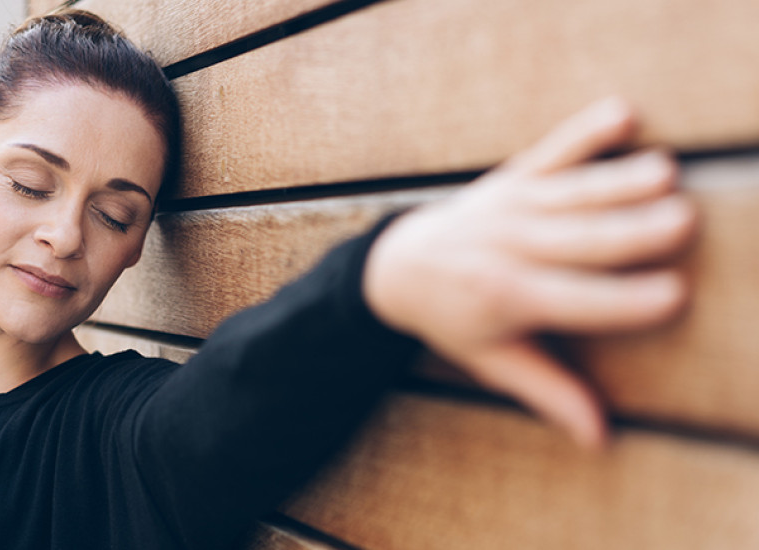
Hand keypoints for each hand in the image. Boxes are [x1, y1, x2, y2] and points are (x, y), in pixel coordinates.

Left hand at [362, 97, 697, 449]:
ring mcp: (509, 206)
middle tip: (684, 222)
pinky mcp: (510, 178)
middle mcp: (508, 248)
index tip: (674, 295)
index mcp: (507, 297)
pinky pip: (550, 152)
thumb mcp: (494, 360)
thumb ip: (548, 392)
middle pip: (579, 241)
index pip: (576, 302)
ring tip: (666, 173)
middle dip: (632, 232)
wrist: (399, 265)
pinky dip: (584, 132)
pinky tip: (620, 112)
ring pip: (571, 193)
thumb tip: (600, 439)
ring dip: (618, 181)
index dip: (625, 301)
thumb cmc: (454, 320)